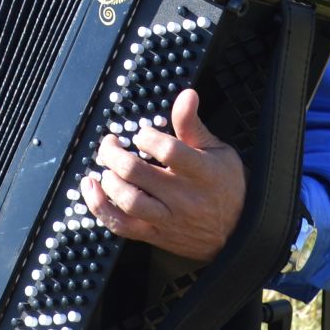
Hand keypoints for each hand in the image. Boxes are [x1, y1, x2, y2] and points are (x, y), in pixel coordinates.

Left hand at [79, 88, 245, 263]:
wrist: (238, 232)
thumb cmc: (226, 186)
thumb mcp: (217, 150)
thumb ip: (193, 125)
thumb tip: (186, 95)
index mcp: (203, 172)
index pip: (168, 151)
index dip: (147, 137)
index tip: (142, 134)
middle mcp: (184, 198)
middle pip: (137, 173)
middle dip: (114, 153)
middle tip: (111, 143)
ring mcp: (168, 219)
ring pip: (127, 200)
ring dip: (108, 178)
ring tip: (107, 165)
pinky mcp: (156, 235)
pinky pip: (121, 225)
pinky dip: (100, 207)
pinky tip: (92, 188)